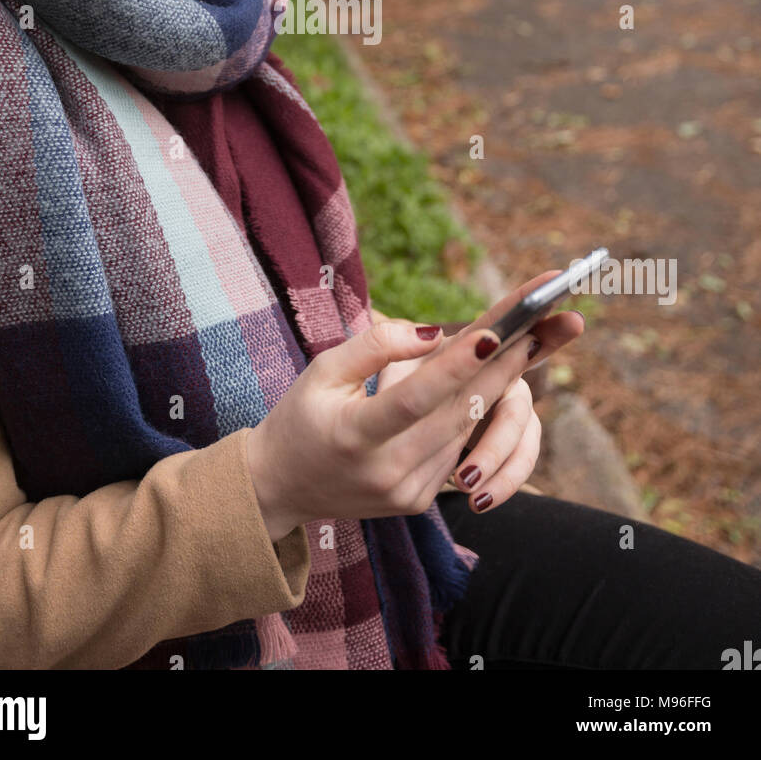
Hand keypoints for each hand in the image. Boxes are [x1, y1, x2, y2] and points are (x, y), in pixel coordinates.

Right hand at [246, 271, 582, 540]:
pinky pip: (458, 447)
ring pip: (467, 428)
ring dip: (500, 382)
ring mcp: (408, 492)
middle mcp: (387, 471)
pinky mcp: (421, 501)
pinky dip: (473, 410)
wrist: (281, 488)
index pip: (416, 397)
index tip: (495, 331)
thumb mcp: (322, 371)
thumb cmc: (301, 417)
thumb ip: (375, 347)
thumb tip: (434, 332)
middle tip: (544, 323)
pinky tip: (491, 375)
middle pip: (459, 412)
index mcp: (355, 435)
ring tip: (533, 337)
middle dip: (505, 364)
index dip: (457, 365)